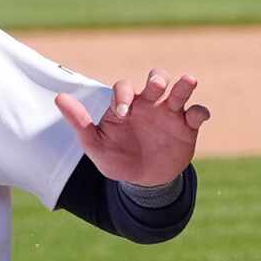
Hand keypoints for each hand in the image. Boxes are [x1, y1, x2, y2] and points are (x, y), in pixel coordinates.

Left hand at [56, 70, 208, 187]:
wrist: (142, 182)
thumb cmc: (116, 158)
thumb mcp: (95, 144)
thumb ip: (79, 122)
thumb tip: (59, 97)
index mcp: (126, 104)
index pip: (124, 88)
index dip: (123, 95)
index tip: (122, 114)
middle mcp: (149, 104)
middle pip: (156, 80)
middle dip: (157, 79)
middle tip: (156, 87)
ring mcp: (170, 114)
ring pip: (180, 91)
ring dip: (184, 85)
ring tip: (188, 81)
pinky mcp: (187, 127)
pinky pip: (197, 113)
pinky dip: (200, 111)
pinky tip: (197, 117)